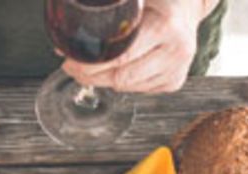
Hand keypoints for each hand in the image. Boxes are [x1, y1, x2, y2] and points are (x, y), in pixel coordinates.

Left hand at [61, 0, 203, 93]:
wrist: (186, 7)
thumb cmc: (155, 0)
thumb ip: (104, 11)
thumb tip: (61, 41)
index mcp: (166, 27)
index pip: (121, 57)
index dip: (90, 64)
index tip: (70, 61)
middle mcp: (176, 51)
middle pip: (121, 78)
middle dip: (91, 75)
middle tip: (72, 66)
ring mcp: (177, 69)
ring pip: (127, 87)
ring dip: (105, 79)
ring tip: (94, 65)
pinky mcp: (174, 82)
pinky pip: (137, 89)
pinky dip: (122, 81)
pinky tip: (119, 66)